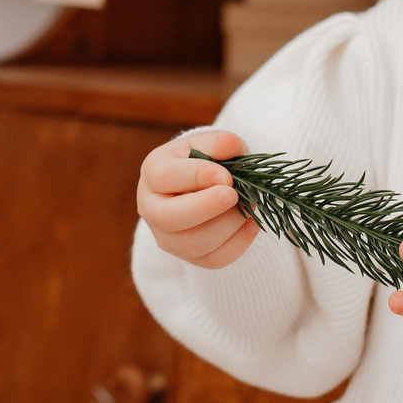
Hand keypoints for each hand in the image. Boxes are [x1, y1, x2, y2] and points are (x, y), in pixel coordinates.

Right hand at [137, 130, 256, 268]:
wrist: (207, 185)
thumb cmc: (208, 159)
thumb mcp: (212, 143)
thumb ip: (221, 142)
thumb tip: (230, 146)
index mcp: (152, 171)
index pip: (164, 177)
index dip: (196, 176)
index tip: (227, 176)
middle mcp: (150, 207)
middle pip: (168, 217)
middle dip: (205, 208)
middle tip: (233, 196)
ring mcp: (165, 236)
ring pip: (191, 244)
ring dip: (226, 227)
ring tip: (247, 207)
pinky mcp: (186, 256)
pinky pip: (211, 260)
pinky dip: (237, 244)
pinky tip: (251, 224)